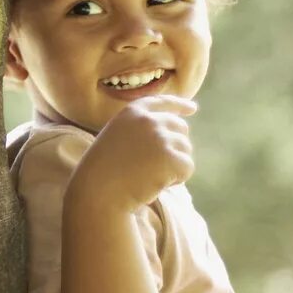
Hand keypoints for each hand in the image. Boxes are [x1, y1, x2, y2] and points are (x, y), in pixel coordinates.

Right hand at [69, 96, 195, 211]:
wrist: (99, 191)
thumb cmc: (104, 170)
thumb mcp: (117, 136)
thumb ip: (140, 128)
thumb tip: (173, 131)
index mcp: (132, 112)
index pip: (162, 102)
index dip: (179, 105)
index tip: (192, 109)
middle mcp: (149, 120)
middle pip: (180, 128)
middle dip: (175, 146)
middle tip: (155, 165)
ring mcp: (161, 138)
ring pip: (185, 149)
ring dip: (174, 164)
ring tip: (150, 175)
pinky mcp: (172, 158)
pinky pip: (187, 167)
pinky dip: (177, 179)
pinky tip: (156, 183)